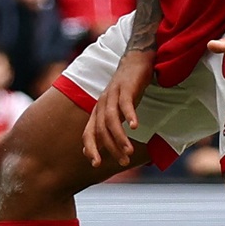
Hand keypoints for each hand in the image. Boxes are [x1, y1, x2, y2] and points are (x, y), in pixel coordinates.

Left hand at [82, 48, 153, 167]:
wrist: (136, 61)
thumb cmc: (126, 89)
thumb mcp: (115, 110)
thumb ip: (107, 127)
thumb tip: (93, 149)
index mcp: (98, 111)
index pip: (89, 133)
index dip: (91, 148)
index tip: (96, 164)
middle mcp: (102, 104)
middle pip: (101, 130)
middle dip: (111, 148)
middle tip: (123, 162)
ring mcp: (113, 95)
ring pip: (112, 120)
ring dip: (120, 137)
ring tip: (129, 151)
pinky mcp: (126, 87)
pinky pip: (125, 103)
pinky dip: (129, 115)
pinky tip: (135, 126)